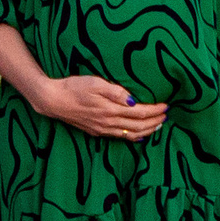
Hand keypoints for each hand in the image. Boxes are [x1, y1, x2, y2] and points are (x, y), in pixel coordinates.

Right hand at [44, 75, 167, 141]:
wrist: (53, 100)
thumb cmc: (73, 87)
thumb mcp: (94, 83)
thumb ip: (115, 91)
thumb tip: (133, 101)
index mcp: (110, 110)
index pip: (140, 113)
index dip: (155, 111)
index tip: (166, 106)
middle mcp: (109, 123)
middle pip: (139, 127)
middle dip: (155, 122)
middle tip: (166, 116)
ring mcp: (102, 129)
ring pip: (131, 134)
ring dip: (147, 131)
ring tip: (158, 125)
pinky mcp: (96, 131)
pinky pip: (120, 137)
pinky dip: (133, 137)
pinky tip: (138, 135)